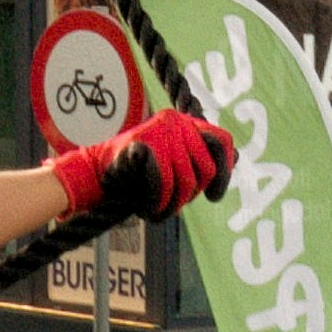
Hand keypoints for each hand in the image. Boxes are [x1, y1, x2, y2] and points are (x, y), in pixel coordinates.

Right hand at [51, 108, 234, 226]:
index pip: (222, 141)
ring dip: (172, 206)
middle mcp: (174, 121)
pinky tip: (148, 210)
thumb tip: (237, 158)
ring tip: (157, 210)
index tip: (212, 196)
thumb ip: (199, 158)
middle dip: (191, 195)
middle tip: (172, 203)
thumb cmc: (135, 174)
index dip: (224, 172)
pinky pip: (164, 182)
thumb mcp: (173, 162)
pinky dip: (158, 202)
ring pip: (185, 181)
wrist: (94, 174)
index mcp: (183, 121)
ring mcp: (160, 131)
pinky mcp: (144, 144)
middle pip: (207, 169)